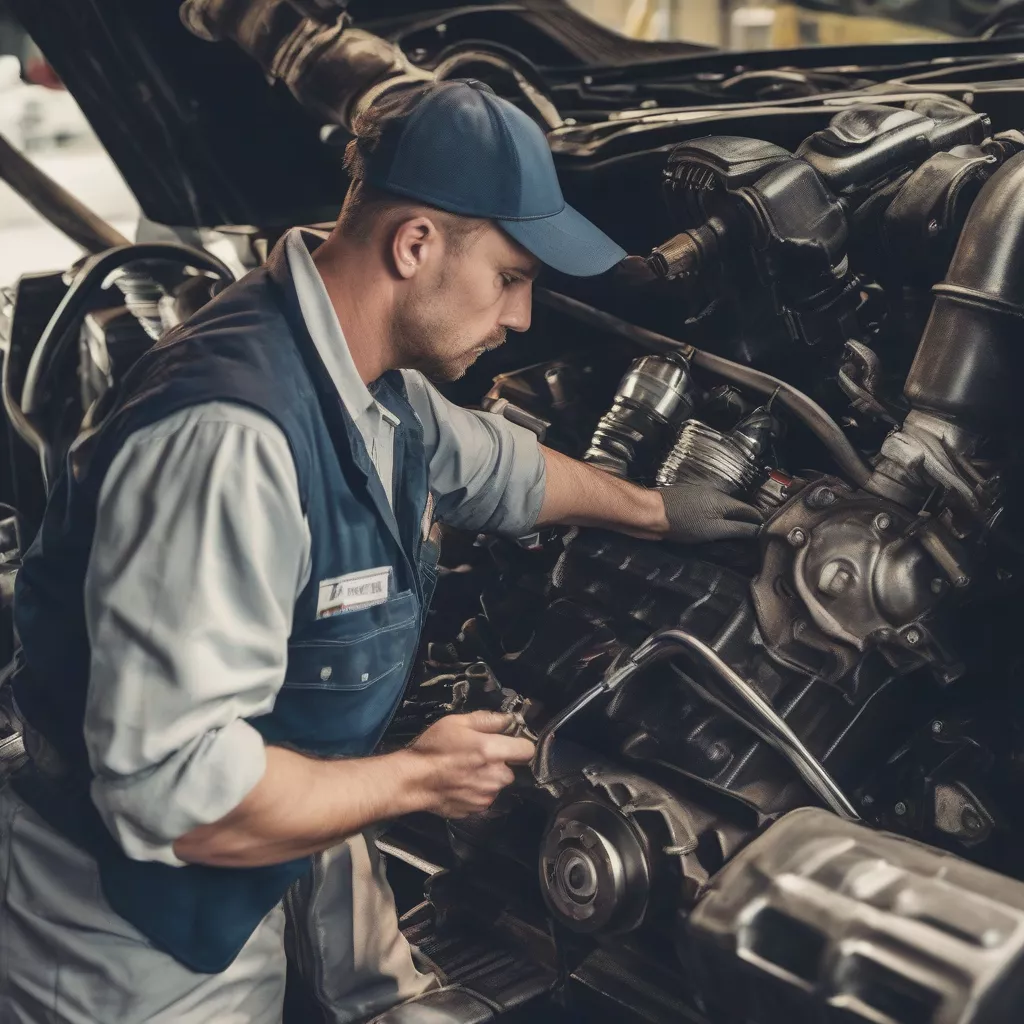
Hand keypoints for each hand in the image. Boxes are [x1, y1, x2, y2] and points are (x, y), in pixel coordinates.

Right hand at [405, 711, 535, 818]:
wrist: (413, 781)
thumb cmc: (432, 748)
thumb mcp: (456, 722)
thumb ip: (487, 720)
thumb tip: (508, 719)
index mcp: (492, 752)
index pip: (527, 750)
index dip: (519, 745)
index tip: (508, 743)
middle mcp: (495, 777)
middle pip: (511, 770)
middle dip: (499, 763)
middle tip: (478, 757)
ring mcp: (486, 796)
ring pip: (498, 785)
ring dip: (489, 779)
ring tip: (467, 771)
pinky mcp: (477, 810)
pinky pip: (485, 799)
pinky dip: (477, 792)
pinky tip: (461, 784)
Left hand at [657, 483, 761, 542]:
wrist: (650, 515)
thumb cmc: (682, 523)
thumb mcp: (713, 529)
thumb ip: (738, 529)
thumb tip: (760, 530)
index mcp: (724, 500)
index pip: (750, 510)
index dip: (761, 522)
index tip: (769, 535)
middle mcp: (715, 495)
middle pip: (737, 510)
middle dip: (747, 523)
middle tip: (757, 540)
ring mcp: (701, 498)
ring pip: (723, 511)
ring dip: (732, 522)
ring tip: (740, 539)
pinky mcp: (689, 504)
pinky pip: (710, 512)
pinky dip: (718, 521)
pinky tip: (718, 532)